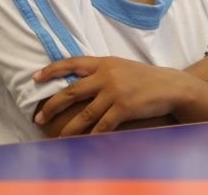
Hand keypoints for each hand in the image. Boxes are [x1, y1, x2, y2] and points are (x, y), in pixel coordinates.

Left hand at [33, 56, 188, 135]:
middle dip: (52, 106)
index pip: (73, 63)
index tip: (36, 78)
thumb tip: (78, 82)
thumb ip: (102, 72)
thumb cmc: (146, 78)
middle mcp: (107, 75)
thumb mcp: (122, 67)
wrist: (171, 86)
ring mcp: (115, 91)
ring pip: (83, 114)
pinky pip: (102, 126)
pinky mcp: (123, 108)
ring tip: (58, 137)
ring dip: (68, 129)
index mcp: (105, 62)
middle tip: (39, 118)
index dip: (52, 70)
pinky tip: (84, 144)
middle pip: (71, 91)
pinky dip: (91, 137)